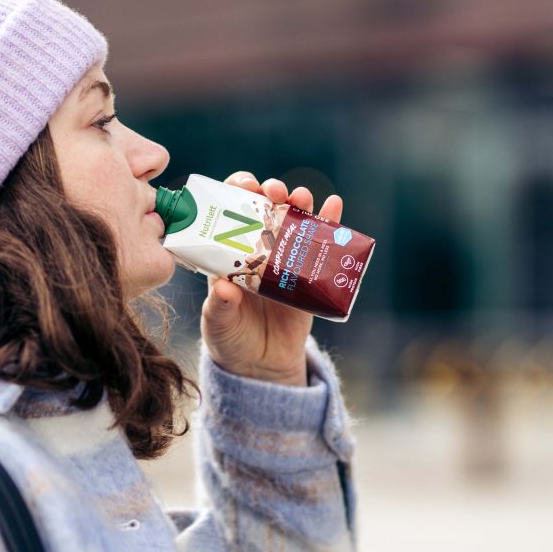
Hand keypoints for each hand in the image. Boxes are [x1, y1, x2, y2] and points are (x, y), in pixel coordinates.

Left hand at [200, 172, 342, 386]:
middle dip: (270, 193)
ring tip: (301, 197)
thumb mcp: (218, 324)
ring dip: (298, 203)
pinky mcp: (308, 275)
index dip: (237, 194)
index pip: (230, 214)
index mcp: (228, 256)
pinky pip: (321, 244)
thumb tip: (224, 288)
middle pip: (264, 210)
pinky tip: (334, 205)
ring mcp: (284, 260)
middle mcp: (256, 251)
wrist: (262, 365)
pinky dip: (330, 223)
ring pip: (293, 221)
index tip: (244, 186)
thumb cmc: (230, 339)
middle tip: (275, 191)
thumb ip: (219, 306)